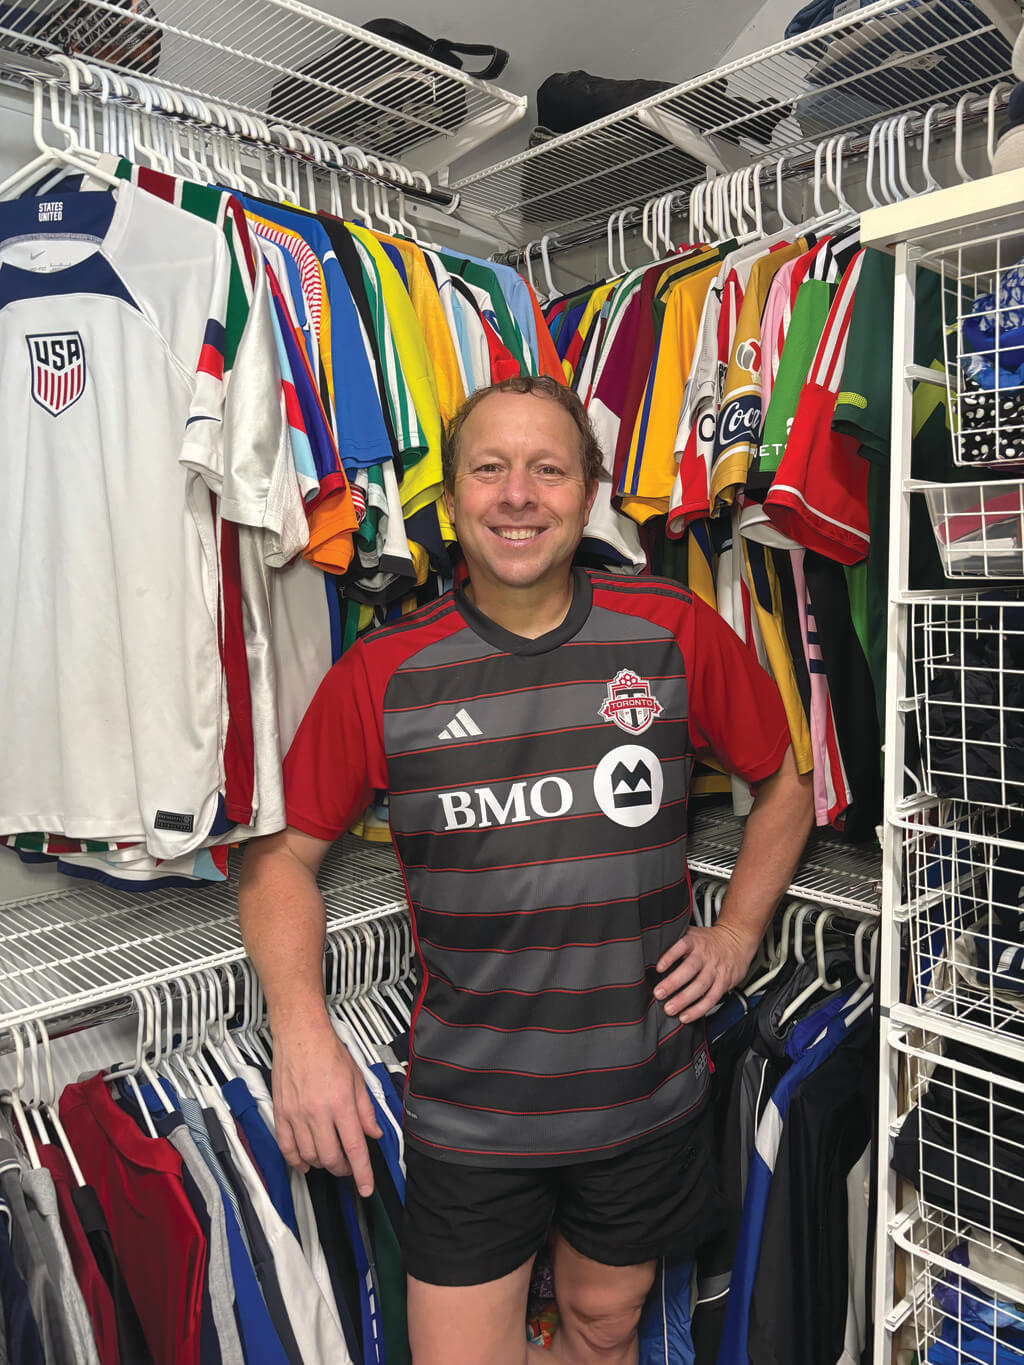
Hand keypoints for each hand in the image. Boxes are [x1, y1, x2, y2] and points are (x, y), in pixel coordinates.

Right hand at [271, 1017, 381, 1194]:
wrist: (300, 1035)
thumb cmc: (328, 1052)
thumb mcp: (357, 1079)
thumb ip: (366, 1110)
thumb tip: (374, 1134)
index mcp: (341, 1104)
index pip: (354, 1148)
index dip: (362, 1173)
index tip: (366, 1187)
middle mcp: (318, 1113)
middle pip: (331, 1157)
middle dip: (342, 1169)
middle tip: (348, 1167)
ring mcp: (296, 1115)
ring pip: (309, 1156)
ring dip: (321, 1164)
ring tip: (329, 1160)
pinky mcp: (281, 1113)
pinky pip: (286, 1147)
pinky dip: (296, 1160)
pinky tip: (304, 1162)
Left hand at [654, 923, 758, 1023]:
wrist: (737, 940)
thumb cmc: (708, 940)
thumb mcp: (692, 933)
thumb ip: (675, 941)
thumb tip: (650, 947)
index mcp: (695, 941)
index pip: (682, 946)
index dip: (670, 956)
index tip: (659, 967)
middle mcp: (705, 955)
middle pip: (690, 969)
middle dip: (674, 983)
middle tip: (659, 993)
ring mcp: (715, 970)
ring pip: (700, 986)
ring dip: (684, 999)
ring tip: (670, 1009)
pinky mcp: (723, 983)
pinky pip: (711, 998)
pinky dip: (698, 1009)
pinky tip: (686, 1016)